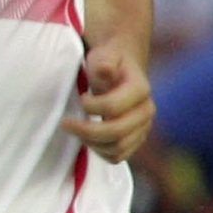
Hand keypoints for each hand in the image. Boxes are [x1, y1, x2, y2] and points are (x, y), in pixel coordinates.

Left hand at [63, 44, 153, 162]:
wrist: (121, 71)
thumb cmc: (108, 62)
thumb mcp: (104, 56)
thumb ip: (105, 62)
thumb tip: (105, 70)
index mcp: (141, 89)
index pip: (113, 107)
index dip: (91, 107)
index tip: (80, 98)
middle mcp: (146, 111)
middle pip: (117, 132)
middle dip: (86, 131)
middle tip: (65, 123)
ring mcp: (143, 128)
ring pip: (117, 148)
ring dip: (91, 143)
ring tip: (76, 129)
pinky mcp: (135, 140)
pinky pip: (118, 156)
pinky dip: (100, 152)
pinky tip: (86, 139)